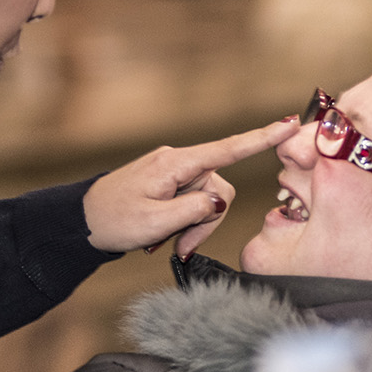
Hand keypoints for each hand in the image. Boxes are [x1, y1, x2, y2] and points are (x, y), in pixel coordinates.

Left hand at [84, 119, 298, 257]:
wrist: (81, 221)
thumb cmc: (112, 220)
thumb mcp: (154, 222)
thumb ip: (193, 210)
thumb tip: (218, 201)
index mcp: (176, 163)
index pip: (227, 149)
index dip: (261, 139)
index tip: (290, 125)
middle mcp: (178, 161)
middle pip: (217, 190)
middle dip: (205, 222)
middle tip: (180, 247)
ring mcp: (173, 170)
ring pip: (206, 200)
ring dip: (192, 226)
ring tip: (167, 244)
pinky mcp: (169, 181)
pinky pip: (191, 201)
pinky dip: (183, 222)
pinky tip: (165, 236)